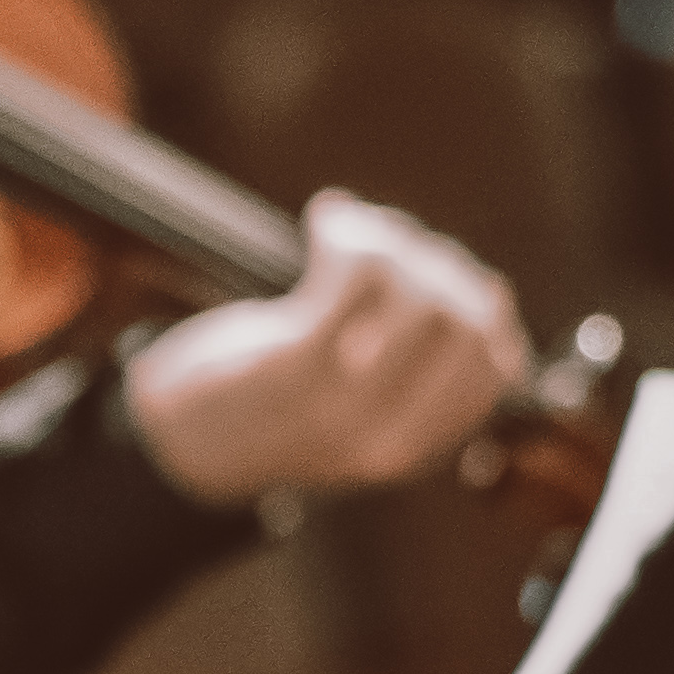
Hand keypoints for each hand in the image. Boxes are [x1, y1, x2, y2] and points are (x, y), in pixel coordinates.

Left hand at [122, 191, 532, 502]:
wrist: (177, 445)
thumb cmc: (270, 408)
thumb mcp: (359, 412)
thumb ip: (418, 372)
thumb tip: (486, 293)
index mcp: (411, 450)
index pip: (496, 364)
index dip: (480, 302)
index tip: (436, 273)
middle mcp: (386, 433)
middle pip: (464, 316)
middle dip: (435, 260)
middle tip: (387, 242)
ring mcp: (341, 402)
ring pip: (418, 290)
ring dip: (389, 237)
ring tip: (351, 232)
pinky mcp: (291, 363)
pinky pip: (354, 275)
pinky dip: (346, 232)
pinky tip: (323, 224)